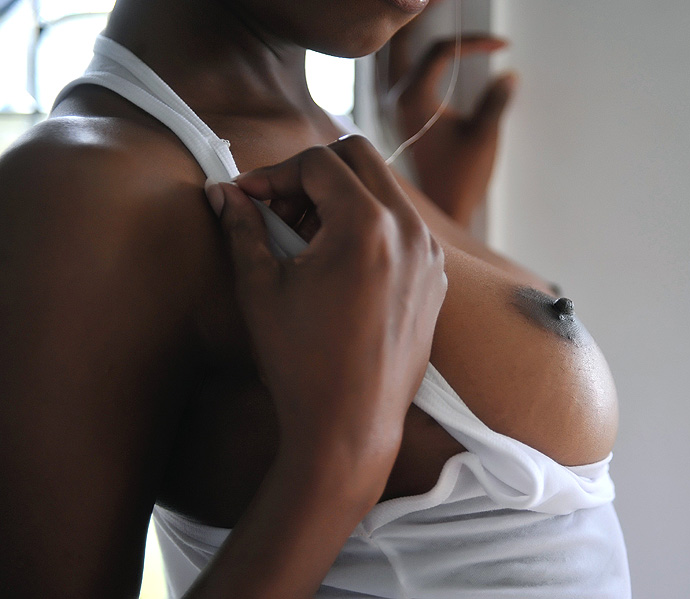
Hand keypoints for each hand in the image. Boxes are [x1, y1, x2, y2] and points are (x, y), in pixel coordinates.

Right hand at [206, 135, 446, 479]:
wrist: (350, 427)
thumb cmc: (301, 362)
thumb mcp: (261, 288)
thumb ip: (242, 228)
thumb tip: (222, 193)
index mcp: (368, 227)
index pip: (318, 162)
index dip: (273, 173)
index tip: (247, 196)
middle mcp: (410, 232)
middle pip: (358, 157)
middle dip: (311, 172)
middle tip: (279, 211)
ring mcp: (429, 255)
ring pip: (384, 189)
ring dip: (341, 197)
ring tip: (304, 240)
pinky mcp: (434, 278)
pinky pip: (402, 225)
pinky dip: (369, 224)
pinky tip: (337, 263)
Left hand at [380, 18, 516, 227]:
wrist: (439, 210)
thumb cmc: (459, 178)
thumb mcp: (484, 136)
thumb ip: (496, 100)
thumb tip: (509, 74)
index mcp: (412, 99)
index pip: (440, 50)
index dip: (474, 42)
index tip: (503, 45)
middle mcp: (394, 97)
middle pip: (404, 39)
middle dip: (424, 14)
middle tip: (445, 0)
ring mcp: (392, 105)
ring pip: (397, 53)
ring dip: (417, 32)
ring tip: (440, 15)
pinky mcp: (397, 113)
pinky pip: (401, 70)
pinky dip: (416, 53)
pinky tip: (434, 50)